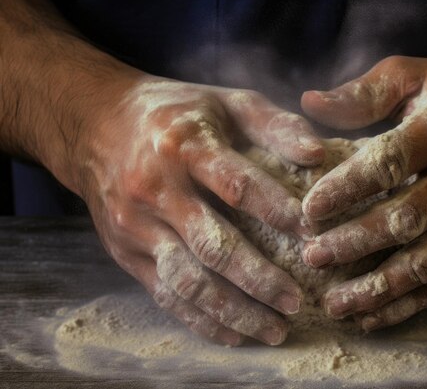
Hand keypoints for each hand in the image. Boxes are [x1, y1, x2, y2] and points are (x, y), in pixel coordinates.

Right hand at [75, 77, 324, 344]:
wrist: (96, 126)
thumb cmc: (178, 114)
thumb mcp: (227, 102)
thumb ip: (275, 125)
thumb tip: (318, 155)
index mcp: (184, 145)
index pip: (237, 185)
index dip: (277, 210)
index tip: (314, 233)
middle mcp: (155, 189)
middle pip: (212, 245)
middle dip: (259, 279)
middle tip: (297, 301)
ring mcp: (136, 225)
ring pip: (188, 281)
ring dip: (234, 311)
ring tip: (275, 329)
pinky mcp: (126, 252)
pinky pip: (165, 294)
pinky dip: (202, 319)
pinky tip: (235, 334)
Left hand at [300, 55, 426, 330]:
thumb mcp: (413, 74)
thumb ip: (362, 93)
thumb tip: (308, 104)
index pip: (391, 162)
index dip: (347, 188)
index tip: (308, 209)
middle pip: (407, 219)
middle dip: (355, 242)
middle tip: (311, 256)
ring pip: (426, 262)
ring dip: (378, 287)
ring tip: (333, 303)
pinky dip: (406, 304)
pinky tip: (369, 317)